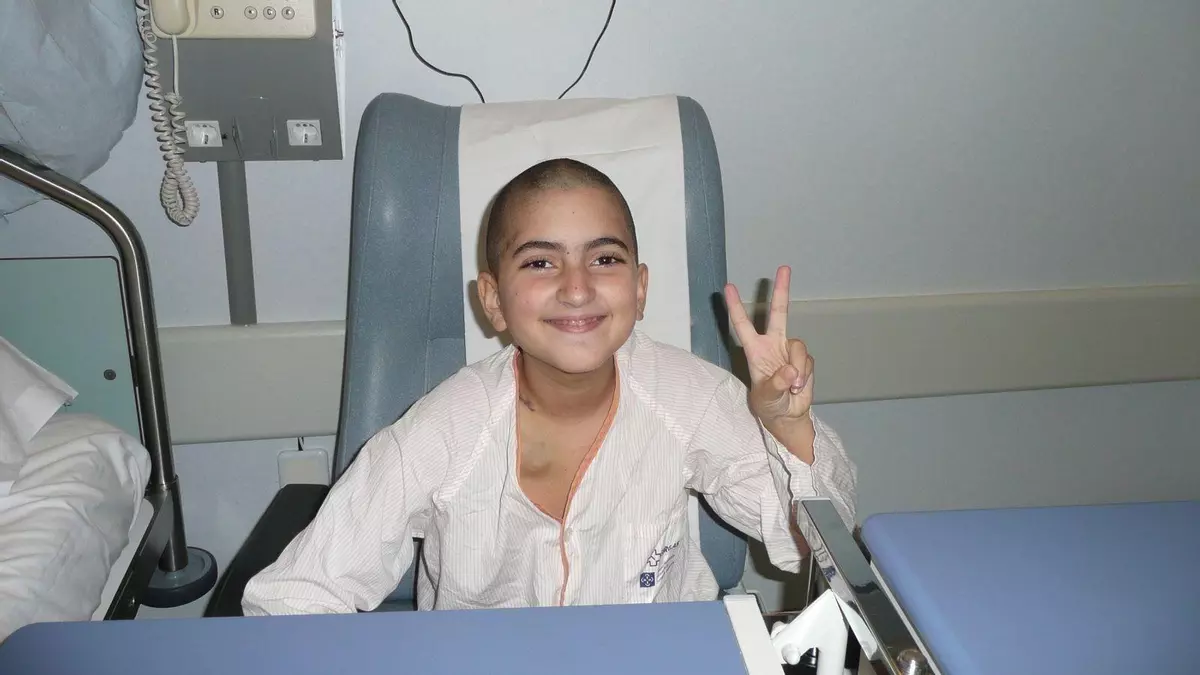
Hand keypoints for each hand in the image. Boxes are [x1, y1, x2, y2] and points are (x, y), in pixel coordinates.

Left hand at [723, 266, 814, 436]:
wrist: (788, 416)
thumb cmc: (768, 405)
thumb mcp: (766, 398)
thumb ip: (776, 384)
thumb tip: (791, 371)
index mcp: (755, 350)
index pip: (742, 325)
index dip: (735, 306)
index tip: (728, 287)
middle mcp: (772, 345)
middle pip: (778, 313)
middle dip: (781, 291)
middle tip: (783, 268)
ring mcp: (789, 351)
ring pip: (798, 346)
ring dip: (798, 367)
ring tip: (792, 387)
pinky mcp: (804, 360)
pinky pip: (808, 361)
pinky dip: (805, 375)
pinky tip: (798, 388)